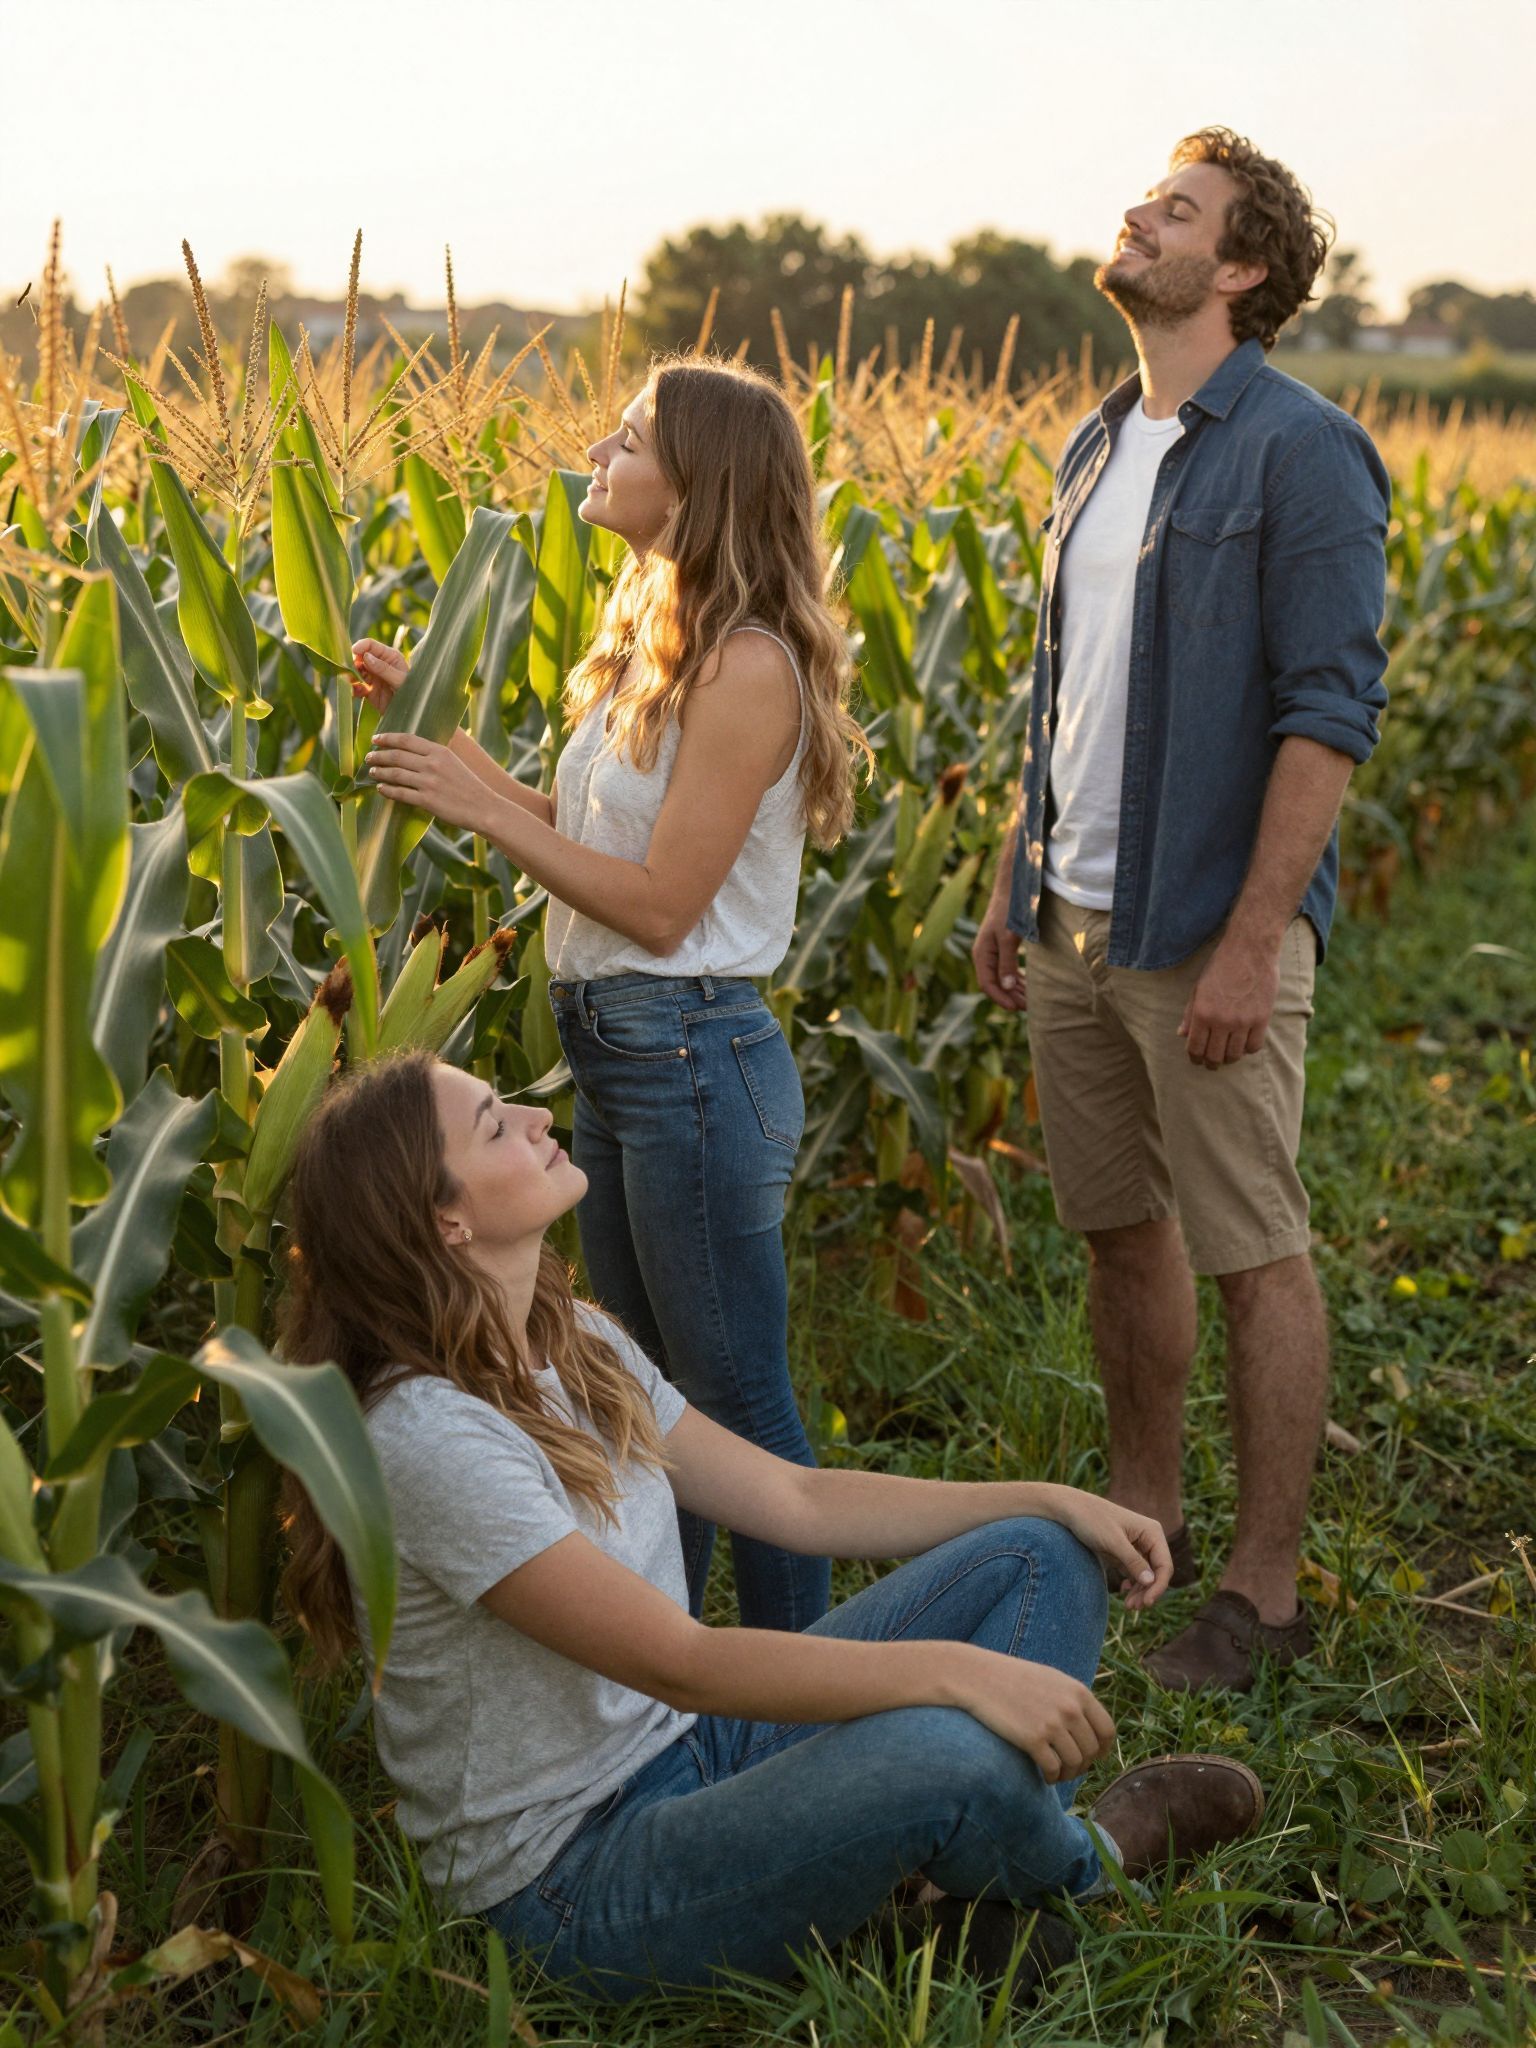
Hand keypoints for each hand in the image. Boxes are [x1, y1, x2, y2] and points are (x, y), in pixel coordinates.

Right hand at [351, 637, 409, 715]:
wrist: (411, 712)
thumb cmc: (412, 692)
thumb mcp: (399, 680)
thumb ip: (383, 668)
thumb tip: (366, 657)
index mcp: (389, 656)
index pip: (371, 645)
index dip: (361, 646)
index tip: (354, 652)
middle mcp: (379, 664)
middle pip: (359, 657)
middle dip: (353, 663)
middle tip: (352, 672)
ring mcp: (373, 677)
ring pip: (355, 672)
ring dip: (351, 676)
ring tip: (352, 683)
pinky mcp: (368, 690)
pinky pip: (356, 687)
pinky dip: (353, 688)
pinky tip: (355, 693)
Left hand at [366, 732, 491, 832]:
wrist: (484, 807)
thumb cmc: (469, 786)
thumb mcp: (454, 762)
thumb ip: (435, 755)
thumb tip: (412, 751)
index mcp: (440, 751)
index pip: (407, 739)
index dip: (388, 738)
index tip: (376, 739)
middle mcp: (432, 764)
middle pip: (397, 756)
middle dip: (379, 755)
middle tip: (369, 757)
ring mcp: (429, 783)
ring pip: (396, 774)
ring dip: (380, 772)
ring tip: (372, 772)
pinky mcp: (427, 801)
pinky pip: (400, 793)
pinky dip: (387, 790)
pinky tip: (381, 789)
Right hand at [953, 1648, 1115, 1783]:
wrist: (978, 1677)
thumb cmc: (1013, 1679)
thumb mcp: (1051, 1680)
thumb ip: (1074, 1701)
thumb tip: (1093, 1732)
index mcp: (1078, 1692)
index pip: (1107, 1731)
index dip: (1103, 1750)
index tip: (1092, 1757)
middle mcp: (1070, 1708)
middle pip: (1092, 1751)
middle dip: (1083, 1765)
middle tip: (1069, 1768)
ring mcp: (1052, 1724)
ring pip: (1075, 1764)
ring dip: (1067, 1774)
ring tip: (1056, 1772)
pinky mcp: (1032, 1739)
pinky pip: (1053, 1769)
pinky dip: (1051, 1777)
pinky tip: (1044, 1775)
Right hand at [972, 897, 1025, 1010]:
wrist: (1013, 887)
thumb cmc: (1010, 910)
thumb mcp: (1009, 937)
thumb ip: (1007, 962)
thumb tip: (1007, 986)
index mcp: (982, 954)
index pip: (987, 984)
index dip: (1001, 998)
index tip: (1016, 1009)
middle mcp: (985, 955)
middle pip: (996, 984)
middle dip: (1011, 997)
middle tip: (1030, 1008)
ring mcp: (993, 952)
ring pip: (1002, 978)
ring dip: (1015, 990)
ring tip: (1032, 1001)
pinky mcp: (1003, 947)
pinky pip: (1008, 969)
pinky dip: (1018, 979)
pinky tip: (1029, 986)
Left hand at [1035, 1485, 1170, 1610]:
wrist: (1070, 1510)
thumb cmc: (1092, 1520)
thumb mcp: (1113, 1542)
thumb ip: (1133, 1561)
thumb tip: (1151, 1581)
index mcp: (1152, 1532)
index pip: (1164, 1565)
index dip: (1159, 1586)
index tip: (1147, 1603)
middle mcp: (1149, 1539)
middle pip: (1157, 1573)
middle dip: (1148, 1591)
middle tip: (1133, 1608)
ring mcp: (1138, 1546)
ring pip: (1146, 1575)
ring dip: (1140, 1591)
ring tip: (1128, 1606)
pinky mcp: (1125, 1552)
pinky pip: (1135, 1573)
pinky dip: (1132, 1584)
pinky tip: (1124, 1591)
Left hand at [1178, 933, 1280, 1068]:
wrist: (1250, 949)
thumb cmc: (1220, 966)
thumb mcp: (1198, 988)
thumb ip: (1189, 1013)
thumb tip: (1182, 1035)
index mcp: (1202, 1013)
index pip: (1195, 1048)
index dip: (1195, 1058)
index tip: (1197, 1060)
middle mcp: (1221, 1021)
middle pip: (1214, 1056)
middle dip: (1211, 1063)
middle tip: (1212, 1062)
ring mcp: (1243, 1021)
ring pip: (1235, 1055)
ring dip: (1229, 1058)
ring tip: (1228, 1054)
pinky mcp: (1262, 1019)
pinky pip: (1254, 1046)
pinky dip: (1248, 1049)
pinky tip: (1244, 1043)